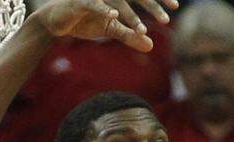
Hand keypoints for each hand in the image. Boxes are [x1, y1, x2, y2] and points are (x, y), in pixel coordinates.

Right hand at [32, 0, 178, 52]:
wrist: (57, 21)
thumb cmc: (85, 21)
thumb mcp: (111, 30)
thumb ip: (131, 36)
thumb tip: (151, 45)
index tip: (175, 6)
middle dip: (153, 6)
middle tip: (167, 19)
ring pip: (118, 4)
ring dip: (131, 17)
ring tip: (142, 30)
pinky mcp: (80, 2)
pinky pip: (94, 4)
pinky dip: (104, 10)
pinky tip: (113, 16)